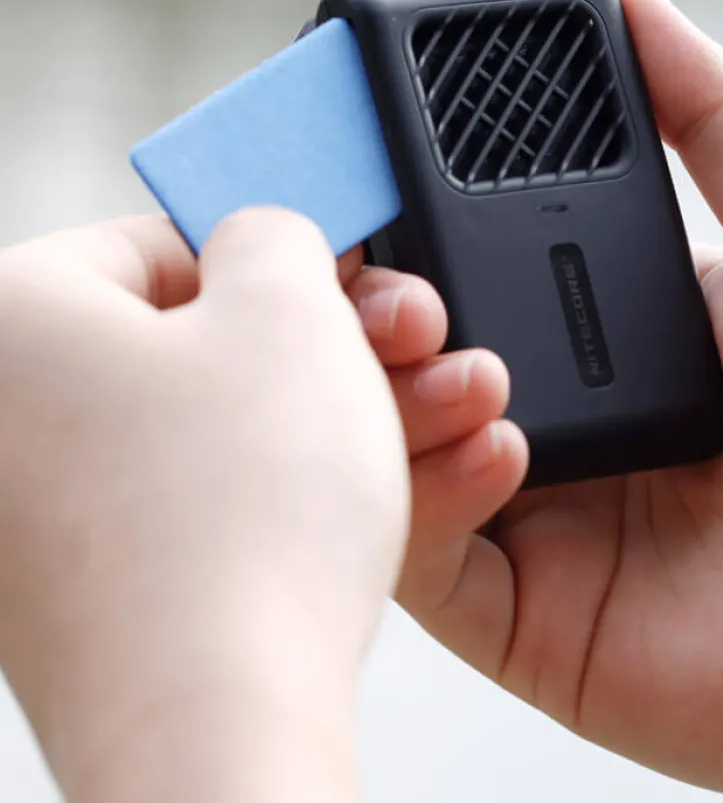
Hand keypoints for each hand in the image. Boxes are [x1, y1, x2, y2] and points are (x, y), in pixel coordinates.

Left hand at [0, 209, 518, 802]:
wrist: (218, 731)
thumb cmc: (238, 530)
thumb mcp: (293, 317)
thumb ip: (279, 236)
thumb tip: (267, 243)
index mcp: (10, 318)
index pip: (160, 242)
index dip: (282, 259)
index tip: (351, 283)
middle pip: (191, 346)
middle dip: (327, 350)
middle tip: (405, 359)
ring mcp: (30, 524)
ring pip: (208, 435)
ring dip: (332, 425)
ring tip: (436, 434)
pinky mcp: (82, 602)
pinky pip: (198, 514)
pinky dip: (281, 501)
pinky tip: (372, 508)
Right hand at [395, 0, 722, 799]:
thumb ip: (716, 117)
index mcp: (613, 325)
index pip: (468, 256)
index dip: (403, 209)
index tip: (351, 152)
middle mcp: (562, 415)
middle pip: (407, 352)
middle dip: (363, 297)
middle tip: (379, 268)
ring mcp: (538, 520)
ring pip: (388, 447)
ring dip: (381, 382)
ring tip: (436, 339)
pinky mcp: (527, 621)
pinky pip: (422, 554)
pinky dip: (425, 487)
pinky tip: (499, 437)